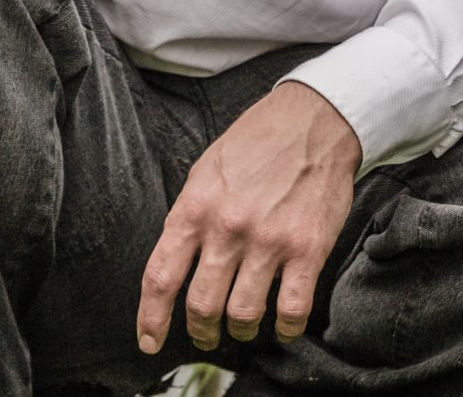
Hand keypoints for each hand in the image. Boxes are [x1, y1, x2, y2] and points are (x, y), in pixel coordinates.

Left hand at [136, 80, 359, 356]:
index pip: (161, 276)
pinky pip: (291, 309)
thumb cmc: (255, 143)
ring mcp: (268, 241)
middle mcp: (227, 228)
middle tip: (204, 335)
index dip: (151, 318)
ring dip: (238, 331)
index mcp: (194, 207)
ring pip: (242, 314)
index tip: (149, 341)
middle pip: (201, 304)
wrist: (312, 122)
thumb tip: (176, 261)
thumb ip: (190, 216)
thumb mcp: (205, 172)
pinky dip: (284, 328)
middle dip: (200, 330)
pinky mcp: (307, 249)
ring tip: (240, 328)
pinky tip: (282, 325)